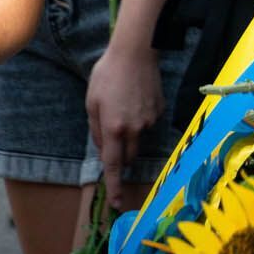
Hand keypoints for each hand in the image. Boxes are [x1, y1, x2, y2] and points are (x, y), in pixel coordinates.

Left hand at [86, 41, 163, 210]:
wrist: (136, 52)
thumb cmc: (107, 75)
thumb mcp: (92, 103)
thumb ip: (96, 129)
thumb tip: (103, 146)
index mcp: (114, 129)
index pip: (114, 164)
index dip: (114, 184)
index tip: (116, 202)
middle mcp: (135, 129)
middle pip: (129, 154)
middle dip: (121, 153)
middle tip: (112, 133)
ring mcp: (151, 119)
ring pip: (139, 138)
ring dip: (130, 132)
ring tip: (123, 105)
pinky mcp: (161, 109)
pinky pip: (148, 122)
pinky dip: (140, 118)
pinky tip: (135, 98)